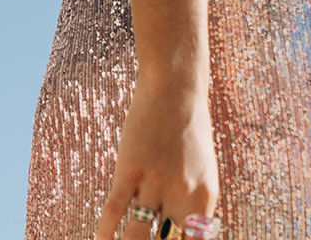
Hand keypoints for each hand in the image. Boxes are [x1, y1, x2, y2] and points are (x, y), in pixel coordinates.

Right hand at [95, 77, 218, 239]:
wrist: (176, 86)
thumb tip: (181, 236)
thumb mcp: (203, 171)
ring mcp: (155, 181)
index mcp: (205, 197)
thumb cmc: (190, 130)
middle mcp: (182, 194)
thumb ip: (193, 206)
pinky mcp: (130, 169)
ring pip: (136, 237)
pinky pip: (114, 211)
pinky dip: (105, 232)